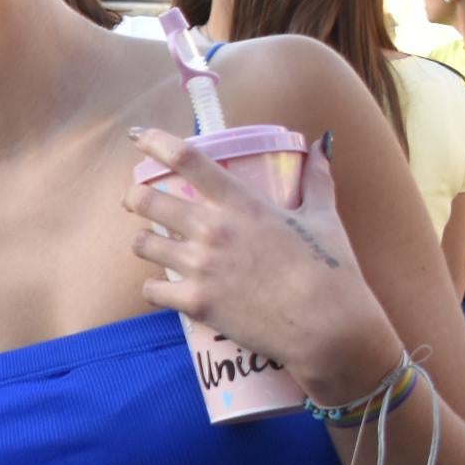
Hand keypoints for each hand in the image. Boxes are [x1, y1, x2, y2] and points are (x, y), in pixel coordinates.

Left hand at [123, 130, 396, 400]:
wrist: (327, 327)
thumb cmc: (330, 270)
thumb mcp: (324, 218)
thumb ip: (317, 180)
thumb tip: (321, 146)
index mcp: (242, 204)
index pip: (187, 159)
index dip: (156, 143)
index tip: (139, 138)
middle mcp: (213, 230)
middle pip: (146, 201)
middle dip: (134, 198)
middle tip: (136, 201)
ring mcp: (200, 267)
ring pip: (142, 244)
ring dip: (145, 242)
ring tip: (153, 245)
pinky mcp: (194, 302)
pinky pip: (151, 289)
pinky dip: (155, 289)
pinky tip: (165, 288)